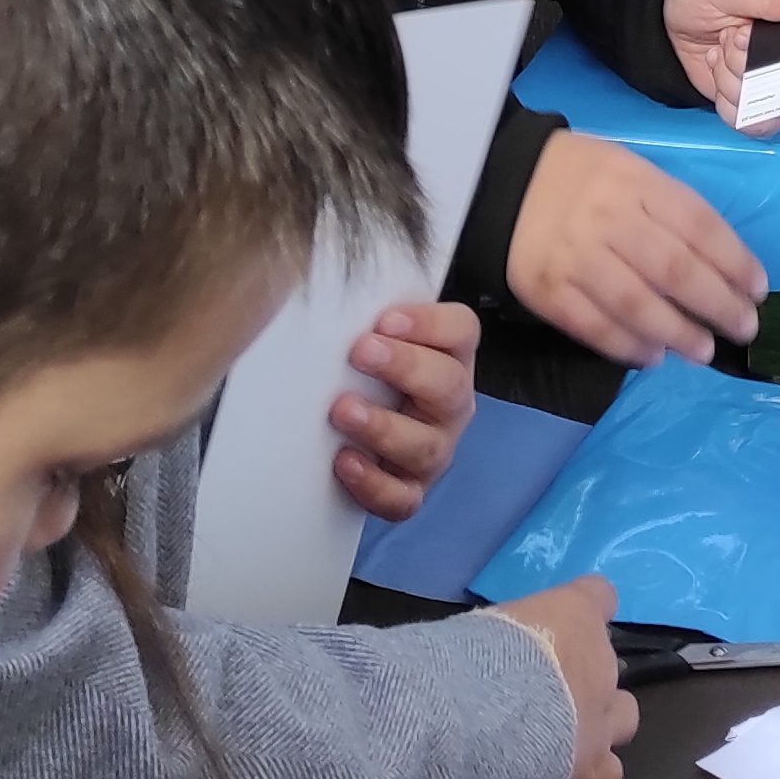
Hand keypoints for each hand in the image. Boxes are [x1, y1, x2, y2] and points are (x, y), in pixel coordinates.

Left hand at [332, 294, 477, 521]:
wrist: (359, 428)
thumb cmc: (363, 369)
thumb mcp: (371, 335)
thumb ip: (361, 314)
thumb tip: (317, 280)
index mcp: (449, 356)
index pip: (461, 331)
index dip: (429, 324)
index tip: (385, 318)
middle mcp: (450, 404)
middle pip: (449, 385)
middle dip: (405, 367)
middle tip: (361, 352)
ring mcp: (434, 448)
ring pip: (427, 446)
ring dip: (384, 427)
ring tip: (343, 411)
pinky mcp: (410, 489)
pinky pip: (404, 498)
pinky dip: (375, 484)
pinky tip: (345, 463)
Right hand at [494, 571, 638, 778]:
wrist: (481, 719)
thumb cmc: (473, 656)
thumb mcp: (483, 628)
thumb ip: (503, 637)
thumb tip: (487, 651)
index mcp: (574, 614)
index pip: (599, 595)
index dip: (587, 608)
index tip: (571, 619)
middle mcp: (601, 663)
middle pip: (610, 664)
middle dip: (586, 678)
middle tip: (550, 692)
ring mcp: (603, 718)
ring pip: (625, 718)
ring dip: (600, 723)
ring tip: (567, 735)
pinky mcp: (593, 770)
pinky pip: (608, 774)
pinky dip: (591, 773)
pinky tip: (564, 777)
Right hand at [509, 130, 766, 363]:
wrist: (507, 181)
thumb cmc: (587, 179)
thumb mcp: (634, 172)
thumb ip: (673, 212)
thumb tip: (724, 269)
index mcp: (637, 183)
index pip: (698, 225)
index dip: (734, 261)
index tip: (758, 290)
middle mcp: (608, 218)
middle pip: (673, 268)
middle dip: (717, 304)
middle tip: (743, 328)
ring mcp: (574, 255)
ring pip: (634, 302)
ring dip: (677, 332)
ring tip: (703, 351)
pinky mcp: (545, 288)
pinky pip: (592, 324)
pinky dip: (625, 346)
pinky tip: (652, 356)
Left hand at [664, 0, 779, 116]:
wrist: (671, 2)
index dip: (776, 57)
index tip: (743, 35)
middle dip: (745, 69)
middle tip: (729, 37)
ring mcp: (767, 78)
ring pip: (762, 109)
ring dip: (730, 82)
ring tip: (721, 48)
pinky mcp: (748, 95)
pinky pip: (746, 120)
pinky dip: (726, 103)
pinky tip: (717, 67)